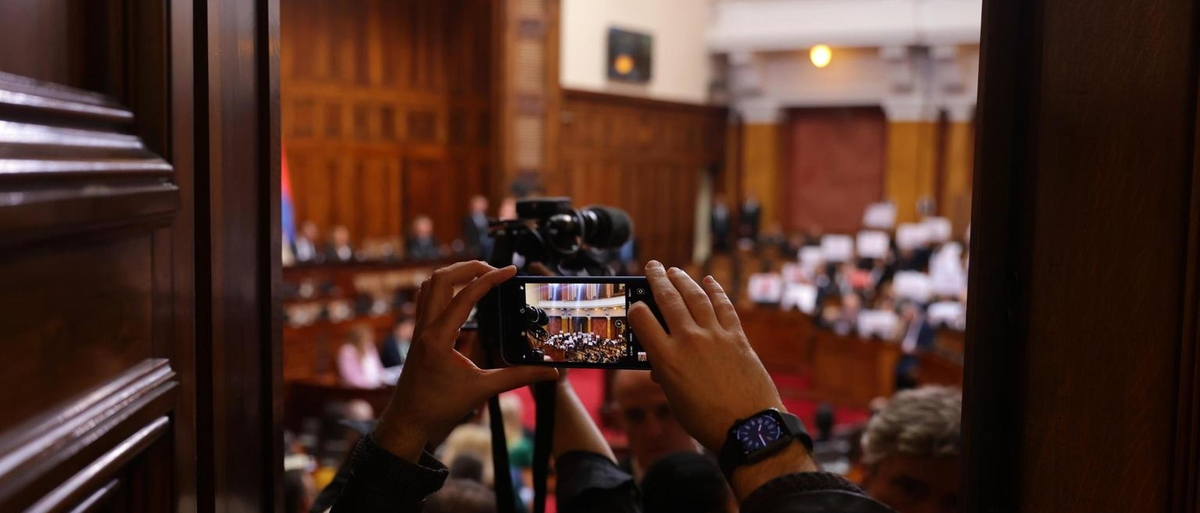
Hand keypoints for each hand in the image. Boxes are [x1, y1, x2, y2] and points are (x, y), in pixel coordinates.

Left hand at [373, 261, 558, 461]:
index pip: (466, 295)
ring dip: (454, 274)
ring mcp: (418, 330)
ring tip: (481, 276)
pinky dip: (444, 288)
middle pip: (441, 278)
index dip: (491, 278)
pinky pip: (426, 299)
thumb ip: (519, 377)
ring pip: (430, 285)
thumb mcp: (483, 390)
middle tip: (495, 269)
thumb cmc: (440, 409)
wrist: (408, 423)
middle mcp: (424, 328)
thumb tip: (551, 372)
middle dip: (469, 267)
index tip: (510, 270)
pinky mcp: (418, 335)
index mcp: (439, 338)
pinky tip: (462, 295)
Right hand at [628, 261, 781, 451]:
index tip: (635, 305)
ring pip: (695, 296)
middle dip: (657, 279)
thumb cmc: (707, 420)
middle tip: (652, 267)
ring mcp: (715, 335)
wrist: (747, 427)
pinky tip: (708, 282)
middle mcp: (688, 340)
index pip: (642, 319)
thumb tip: (661, 364)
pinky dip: (716, 291)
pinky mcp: (737, 337)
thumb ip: (666, 374)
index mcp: (666, 358)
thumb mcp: (675, 399)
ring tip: (674, 271)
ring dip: (683, 280)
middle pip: (668, 299)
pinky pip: (724, 306)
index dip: (635, 308)